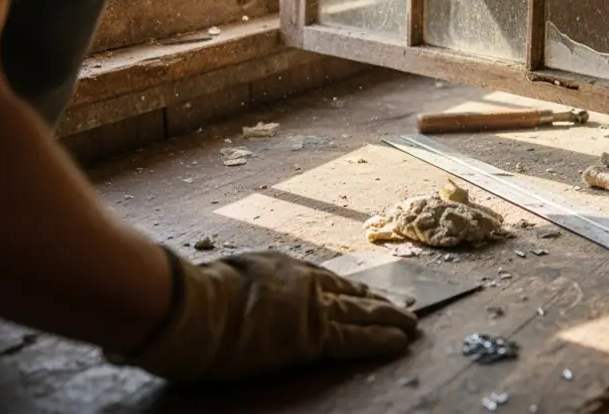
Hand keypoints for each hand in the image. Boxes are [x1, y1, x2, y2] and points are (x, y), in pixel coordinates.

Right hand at [110, 248, 417, 381]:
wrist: (195, 306)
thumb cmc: (201, 291)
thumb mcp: (234, 271)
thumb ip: (255, 280)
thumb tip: (251, 289)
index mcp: (287, 267)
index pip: (331, 281)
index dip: (355, 290)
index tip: (373, 293)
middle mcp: (308, 284)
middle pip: (354, 295)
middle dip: (382, 302)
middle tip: (407, 305)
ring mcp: (313, 309)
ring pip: (363, 314)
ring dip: (391, 319)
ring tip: (413, 324)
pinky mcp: (314, 337)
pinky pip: (355, 338)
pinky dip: (381, 339)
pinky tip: (400, 340)